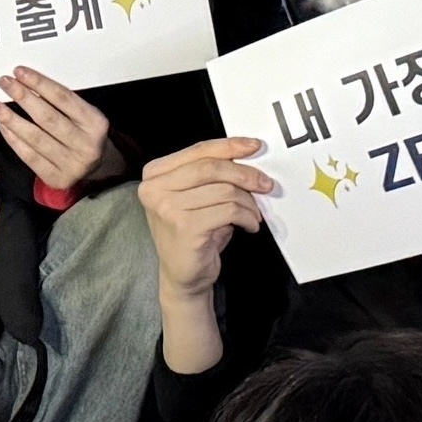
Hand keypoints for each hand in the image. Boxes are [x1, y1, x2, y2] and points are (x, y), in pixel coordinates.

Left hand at [0, 69, 117, 193]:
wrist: (97, 171)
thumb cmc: (83, 135)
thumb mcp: (83, 116)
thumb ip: (61, 103)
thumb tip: (26, 84)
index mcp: (95, 123)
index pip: (63, 98)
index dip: (39, 83)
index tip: (20, 72)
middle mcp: (86, 145)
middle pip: (47, 117)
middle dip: (22, 97)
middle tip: (4, 83)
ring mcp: (71, 164)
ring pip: (35, 138)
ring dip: (11, 119)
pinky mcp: (56, 178)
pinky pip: (29, 156)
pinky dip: (13, 139)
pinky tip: (3, 125)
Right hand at [139, 137, 274, 300]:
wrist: (183, 275)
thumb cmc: (193, 233)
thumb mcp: (198, 196)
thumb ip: (211, 174)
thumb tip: (247, 156)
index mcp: (155, 175)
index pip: (198, 151)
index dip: (230, 146)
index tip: (254, 147)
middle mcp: (154, 189)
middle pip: (211, 168)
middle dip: (245, 174)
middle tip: (266, 184)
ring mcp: (166, 208)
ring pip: (224, 190)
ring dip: (248, 203)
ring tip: (253, 214)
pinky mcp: (184, 227)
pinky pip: (229, 210)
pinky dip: (246, 217)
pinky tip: (249, 225)